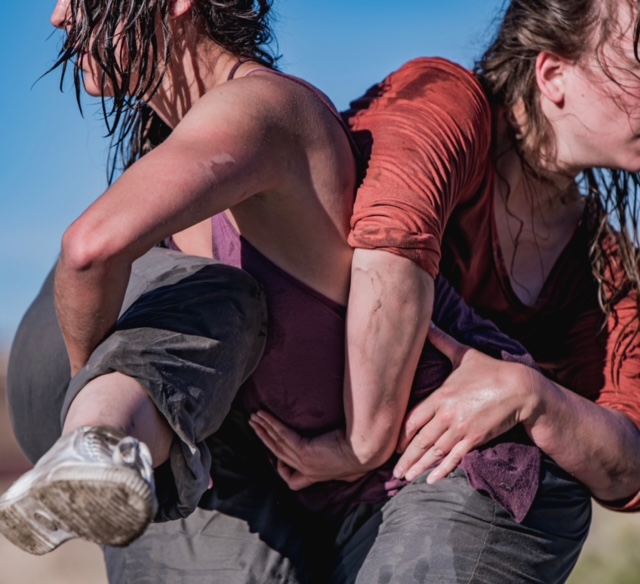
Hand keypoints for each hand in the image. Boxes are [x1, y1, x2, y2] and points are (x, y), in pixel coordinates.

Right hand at [249, 411, 367, 489]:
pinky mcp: (305, 450)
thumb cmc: (363, 455)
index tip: (280, 458)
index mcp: (318, 475)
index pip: (294, 480)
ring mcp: (304, 461)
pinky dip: (270, 424)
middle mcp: (308, 470)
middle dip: (264, 439)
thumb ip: (343, 465)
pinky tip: (262, 414)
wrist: (366, 451)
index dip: (284, 470)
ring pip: (276, 444)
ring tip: (253, 417)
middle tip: (254, 426)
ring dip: (263, 429)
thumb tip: (347, 462)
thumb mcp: (350, 465)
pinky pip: (282, 435)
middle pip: (278, 454)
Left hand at [393, 324, 536, 483]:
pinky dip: (442, 470)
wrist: (520, 388)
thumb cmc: (491, 370)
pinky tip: (431, 480)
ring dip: (419, 466)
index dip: (401, 434)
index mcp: (441, 396)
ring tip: (406, 479)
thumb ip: (443, 341)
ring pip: (435, 451)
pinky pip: (455, 458)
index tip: (392, 445)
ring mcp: (461, 429)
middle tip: (393, 471)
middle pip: (420, 440)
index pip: (413, 419)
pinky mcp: (476, 439)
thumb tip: (428, 323)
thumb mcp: (464, 354)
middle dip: (406, 457)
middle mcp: (447, 415)